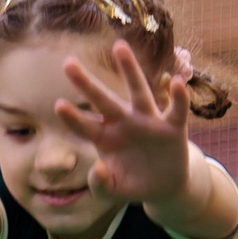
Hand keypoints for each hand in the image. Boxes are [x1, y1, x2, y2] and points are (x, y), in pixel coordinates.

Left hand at [58, 41, 194, 207]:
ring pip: (138, 92)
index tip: (58, 105)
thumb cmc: (132, 183)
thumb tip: (98, 168)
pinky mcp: (172, 127)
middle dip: (87, 83)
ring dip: (129, 70)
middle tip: (67, 63)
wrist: (164, 187)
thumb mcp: (114, 191)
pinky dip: (178, 97)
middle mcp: (124, 123)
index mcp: (106, 138)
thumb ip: (101, 185)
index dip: (73, 117)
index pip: (85, 126)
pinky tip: (176, 82)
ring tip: (119, 47)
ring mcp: (147, 121)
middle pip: (103, 100)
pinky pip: (176, 109)